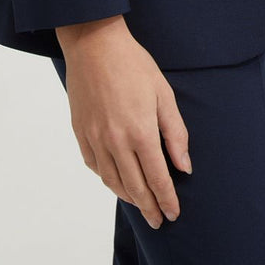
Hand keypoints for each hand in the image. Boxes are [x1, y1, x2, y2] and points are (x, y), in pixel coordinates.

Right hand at [55, 16, 191, 227]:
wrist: (94, 44)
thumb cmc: (133, 64)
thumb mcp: (163, 93)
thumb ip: (175, 133)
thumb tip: (184, 167)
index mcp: (141, 132)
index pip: (158, 179)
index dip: (167, 200)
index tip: (173, 213)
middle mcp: (116, 142)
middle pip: (135, 187)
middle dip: (149, 208)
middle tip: (158, 221)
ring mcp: (95, 138)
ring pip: (112, 181)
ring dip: (128, 197)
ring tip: (140, 204)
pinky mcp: (80, 132)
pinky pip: (95, 166)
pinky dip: (107, 178)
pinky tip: (116, 179)